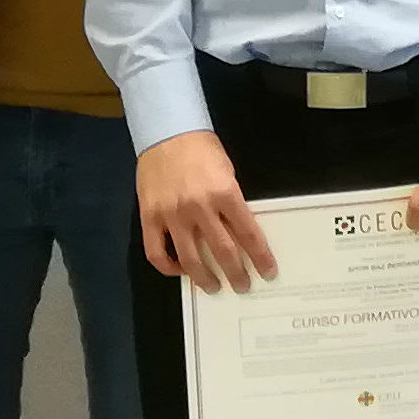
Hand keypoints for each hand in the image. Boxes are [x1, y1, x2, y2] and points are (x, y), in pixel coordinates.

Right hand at [137, 129, 267, 291]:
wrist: (166, 132)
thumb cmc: (201, 149)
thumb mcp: (227, 173)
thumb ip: (231, 203)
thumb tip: (238, 232)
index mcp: (225, 193)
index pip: (248, 233)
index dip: (260, 256)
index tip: (268, 272)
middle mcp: (199, 208)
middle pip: (222, 251)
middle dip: (236, 273)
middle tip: (243, 286)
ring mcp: (172, 215)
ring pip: (190, 258)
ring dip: (204, 278)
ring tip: (213, 286)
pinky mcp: (149, 217)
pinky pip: (156, 252)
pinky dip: (168, 267)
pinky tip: (179, 270)